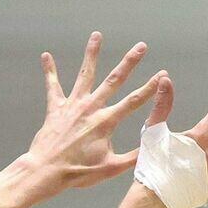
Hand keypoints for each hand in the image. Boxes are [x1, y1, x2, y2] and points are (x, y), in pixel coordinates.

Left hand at [26, 32, 163, 191]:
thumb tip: (154, 148)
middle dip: (129, 62)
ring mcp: (72, 106)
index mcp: (106, 122)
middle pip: (114, 80)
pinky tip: (46, 55)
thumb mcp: (112, 168)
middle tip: (141, 46)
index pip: (134, 101)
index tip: (162, 74)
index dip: (150, 87)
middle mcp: (91, 108)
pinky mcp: (55, 108)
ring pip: (85, 74)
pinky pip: (52, 86)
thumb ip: (134, 156)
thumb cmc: (79, 172)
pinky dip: (50, 71)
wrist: (46, 170)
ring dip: (92, 54)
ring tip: (97, 35)